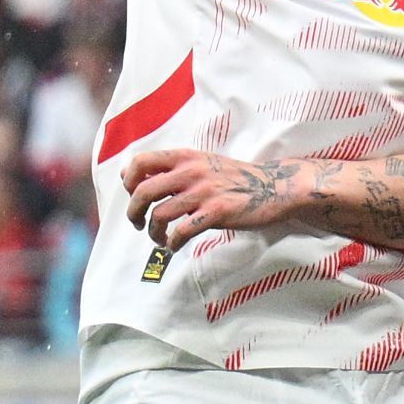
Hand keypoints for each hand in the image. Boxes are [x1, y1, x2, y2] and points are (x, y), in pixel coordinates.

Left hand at [122, 147, 288, 246]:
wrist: (275, 187)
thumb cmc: (237, 178)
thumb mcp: (203, 163)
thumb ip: (173, 168)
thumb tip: (134, 176)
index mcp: (185, 157)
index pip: (140, 162)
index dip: (128, 180)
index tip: (133, 194)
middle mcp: (191, 172)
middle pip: (143, 191)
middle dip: (133, 212)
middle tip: (138, 223)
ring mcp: (204, 192)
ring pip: (160, 214)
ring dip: (153, 232)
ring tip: (159, 239)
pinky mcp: (217, 212)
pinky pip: (182, 231)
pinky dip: (173, 243)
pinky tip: (175, 246)